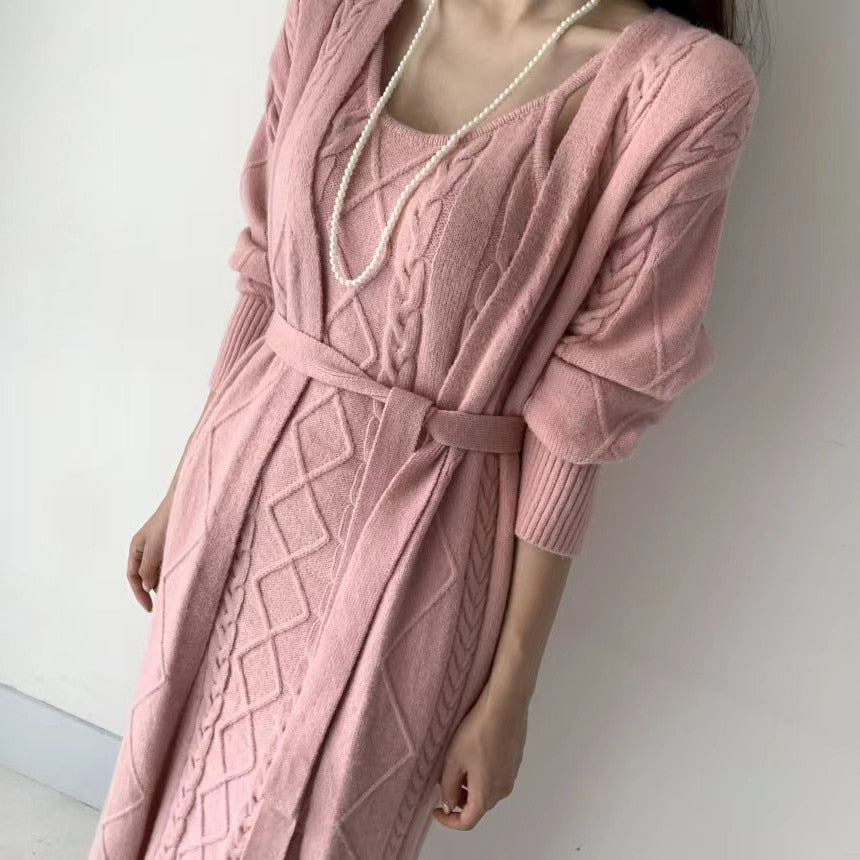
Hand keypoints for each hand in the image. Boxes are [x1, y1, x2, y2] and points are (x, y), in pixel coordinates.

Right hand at [126, 493, 172, 612]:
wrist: (188, 500)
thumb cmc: (168, 521)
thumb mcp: (154, 548)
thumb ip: (148, 569)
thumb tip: (146, 586)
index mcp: (137, 547)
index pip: (133, 577)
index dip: (139, 594)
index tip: (150, 608)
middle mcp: (147, 547)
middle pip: (147, 575)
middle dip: (154, 589)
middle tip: (167, 601)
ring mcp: (161, 545)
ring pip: (160, 569)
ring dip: (165, 580)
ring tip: (177, 591)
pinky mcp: (175, 543)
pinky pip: (170, 562)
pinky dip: (174, 571)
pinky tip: (183, 577)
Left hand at [432, 684, 528, 830]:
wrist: (505, 707)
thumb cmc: (476, 733)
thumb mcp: (453, 760)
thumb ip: (448, 787)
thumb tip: (449, 804)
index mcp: (486, 795)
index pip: (467, 822)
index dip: (448, 821)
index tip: (435, 809)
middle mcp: (502, 790)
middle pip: (478, 806)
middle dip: (459, 800)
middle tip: (444, 781)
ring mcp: (512, 775)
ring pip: (488, 791)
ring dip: (471, 786)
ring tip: (458, 764)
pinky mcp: (516, 761)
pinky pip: (496, 777)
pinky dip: (482, 775)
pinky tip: (475, 753)